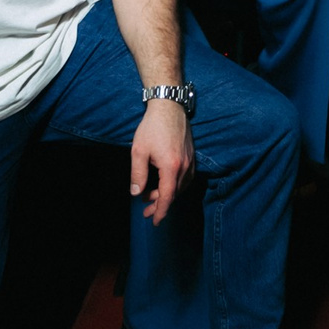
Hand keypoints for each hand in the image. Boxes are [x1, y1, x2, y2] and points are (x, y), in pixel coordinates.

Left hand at [130, 100, 194, 223]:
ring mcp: (190, 161)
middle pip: (174, 193)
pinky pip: (186, 178)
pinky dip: (175, 185)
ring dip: (167, 194)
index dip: (161, 211)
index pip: (167, 196)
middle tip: (146, 210)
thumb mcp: (138, 151)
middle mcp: (185, 166)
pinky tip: (165, 183)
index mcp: (171, 167)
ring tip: (151, 196)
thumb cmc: (152, 127)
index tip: (154, 221)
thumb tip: (136, 193)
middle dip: (160, 204)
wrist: (169, 106)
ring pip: (181, 186)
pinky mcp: (191, 155)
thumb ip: (138, 174)